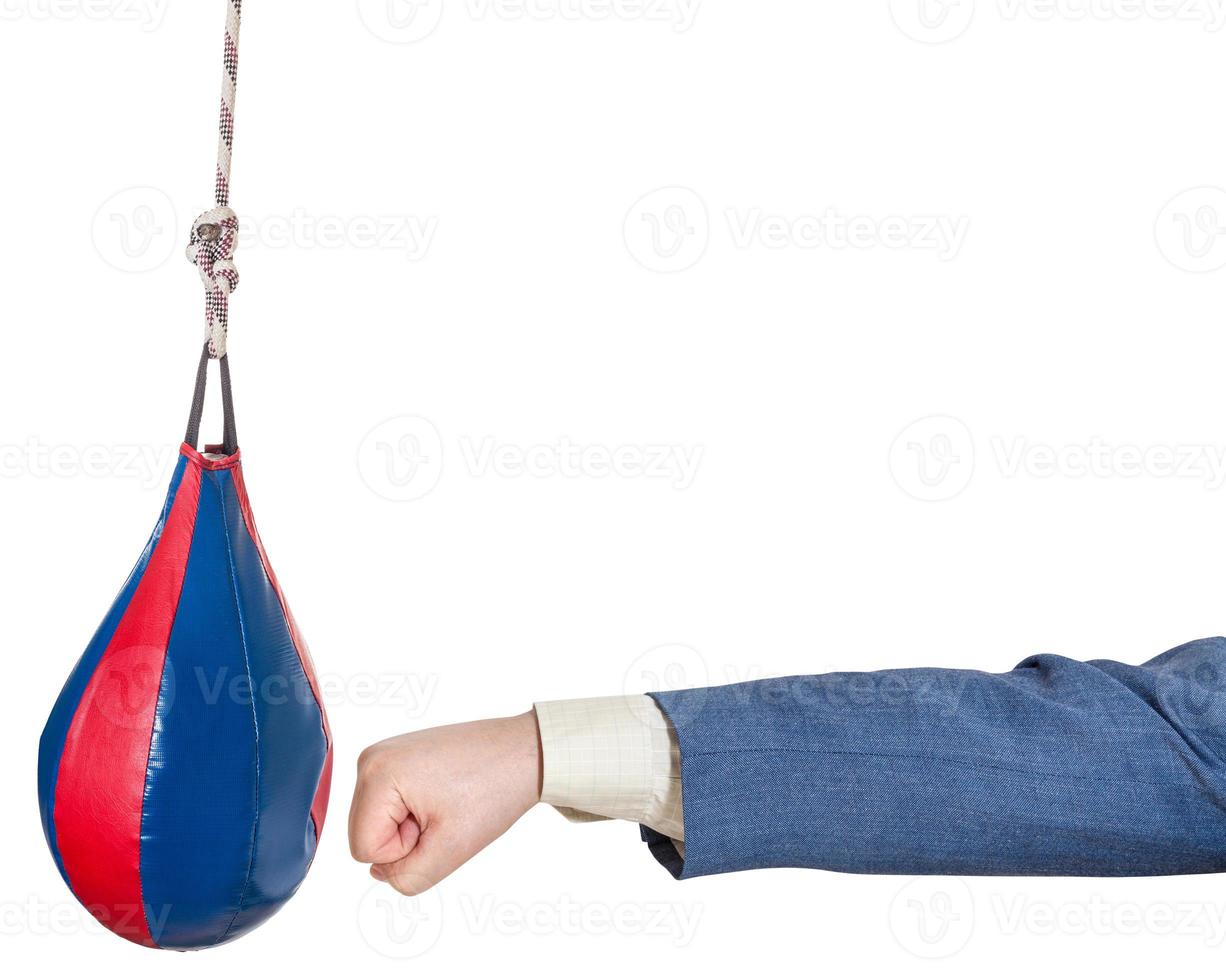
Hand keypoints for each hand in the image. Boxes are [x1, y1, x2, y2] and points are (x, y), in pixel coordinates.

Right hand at [348, 711, 542, 894]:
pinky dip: (415, 811)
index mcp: (376, 773)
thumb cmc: (494, 790)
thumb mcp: (449, 850)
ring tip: (446, 803)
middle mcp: (371, 758)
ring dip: (411, 826)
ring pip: (378, 822)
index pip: (364, 849)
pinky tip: (444, 795)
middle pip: (366, 833)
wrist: (524, 752)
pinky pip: (391, 806)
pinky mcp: (399, 757)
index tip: (439, 823)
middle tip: (445, 815)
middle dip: (405, 838)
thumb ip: (406, 878)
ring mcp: (385, 754)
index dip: (404, 851)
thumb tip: (380, 872)